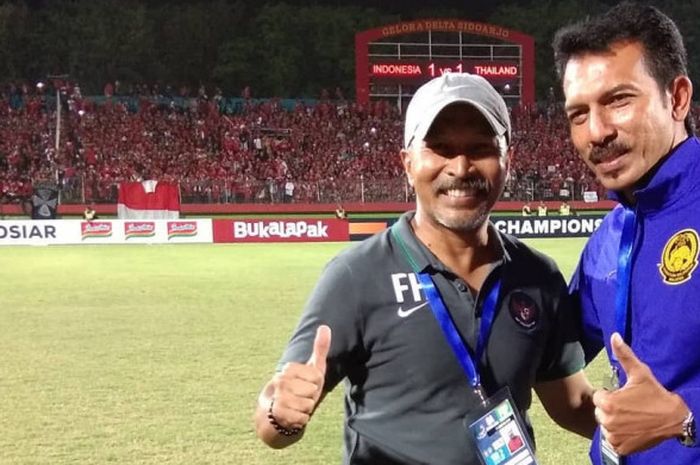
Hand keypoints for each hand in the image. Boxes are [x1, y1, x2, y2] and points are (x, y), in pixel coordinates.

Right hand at [268, 325, 331, 429]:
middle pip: (312, 392)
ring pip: (307, 406)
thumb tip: (324, 326)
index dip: (316, 384)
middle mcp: (280, 381)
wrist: (276, 413)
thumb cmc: (300, 387)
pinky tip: (292, 417)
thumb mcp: (312, 368)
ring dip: (306, 410)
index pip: (317, 377)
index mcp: (288, 369)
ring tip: (296, 406)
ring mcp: (277, 398)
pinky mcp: (277, 415)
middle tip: (301, 397)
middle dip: (311, 398)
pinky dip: (301, 420)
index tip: (307, 384)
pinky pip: (302, 419)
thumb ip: (319, 348)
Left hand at [593, 333, 687, 454]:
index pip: (598, 397)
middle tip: (628, 407)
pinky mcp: (620, 447)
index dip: (610, 395)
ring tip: (631, 418)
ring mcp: (613, 435)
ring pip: (605, 426)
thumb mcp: (640, 373)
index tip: (623, 396)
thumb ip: (624, 355)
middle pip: (600, 412)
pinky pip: (612, 439)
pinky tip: (632, 429)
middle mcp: (607, 420)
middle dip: (611, 409)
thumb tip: (614, 336)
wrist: (674, 419)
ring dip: (614, 422)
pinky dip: (619, 435)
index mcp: (608, 403)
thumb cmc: (655, 395)